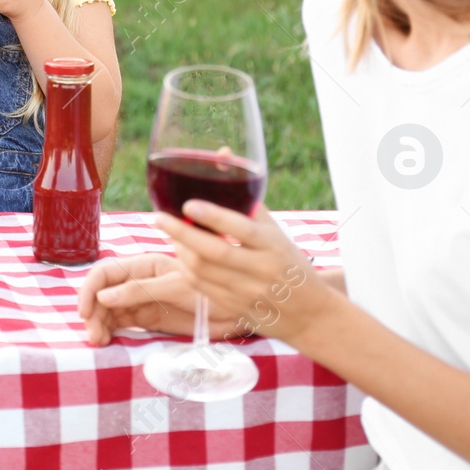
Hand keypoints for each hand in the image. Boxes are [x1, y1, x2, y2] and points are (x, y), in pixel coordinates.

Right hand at [78, 253, 248, 344]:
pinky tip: (106, 342)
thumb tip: (104, 296)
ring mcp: (143, 301)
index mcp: (145, 265)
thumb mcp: (176, 288)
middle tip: (93, 337)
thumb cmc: (213, 292)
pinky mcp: (149, 319)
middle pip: (103, 292)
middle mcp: (139, 280)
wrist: (243, 311)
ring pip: (108, 309)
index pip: (106, 272)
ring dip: (99, 323)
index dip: (90, 289)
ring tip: (98, 342)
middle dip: (92, 311)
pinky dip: (109, 331)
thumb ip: (141, 290)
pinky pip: (121, 323)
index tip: (83, 312)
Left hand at [151, 202, 336, 346]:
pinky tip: (181, 253)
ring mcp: (246, 293)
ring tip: (169, 231)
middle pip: (214, 253)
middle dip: (181, 233)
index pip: (242, 229)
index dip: (214, 216)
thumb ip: (248, 201)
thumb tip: (222, 156)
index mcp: (273, 246)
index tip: (189, 203)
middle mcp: (261, 270)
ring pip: (202, 271)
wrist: (310, 314)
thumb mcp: (277, 232)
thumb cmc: (288, 262)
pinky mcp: (234, 309)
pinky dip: (185, 267)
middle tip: (159, 217)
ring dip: (179, 249)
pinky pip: (200, 287)